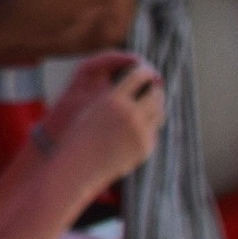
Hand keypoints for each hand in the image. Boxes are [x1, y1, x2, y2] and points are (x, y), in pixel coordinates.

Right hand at [38, 51, 166, 185]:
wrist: (79, 166)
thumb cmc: (80, 136)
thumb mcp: (93, 109)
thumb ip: (114, 98)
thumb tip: (137, 89)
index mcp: (113, 100)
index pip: (138, 76)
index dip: (145, 72)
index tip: (148, 72)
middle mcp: (130, 114)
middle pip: (155, 94)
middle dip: (155, 90)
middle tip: (154, 89)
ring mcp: (140, 132)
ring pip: (159, 113)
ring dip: (156, 107)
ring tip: (152, 105)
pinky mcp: (145, 147)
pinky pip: (153, 132)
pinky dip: (149, 128)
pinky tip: (140, 128)